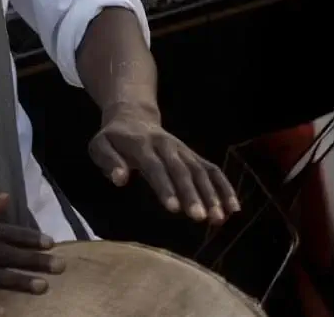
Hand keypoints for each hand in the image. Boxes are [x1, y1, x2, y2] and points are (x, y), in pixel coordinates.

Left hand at [89, 103, 239, 224]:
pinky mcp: (192, 155)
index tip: (174, 209)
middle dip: (192, 194)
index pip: (155, 166)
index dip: (165, 186)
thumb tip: (119, 179)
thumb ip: (107, 161)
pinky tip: (234, 208)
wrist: (132, 115)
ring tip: (220, 219)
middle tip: (200, 218)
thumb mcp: (99, 145)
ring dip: (212, 194)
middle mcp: (166, 145)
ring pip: (200, 170)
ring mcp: (182, 149)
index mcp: (141, 144)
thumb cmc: (114, 138)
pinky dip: (224, 186)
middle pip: (181, 170)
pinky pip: (212, 169)